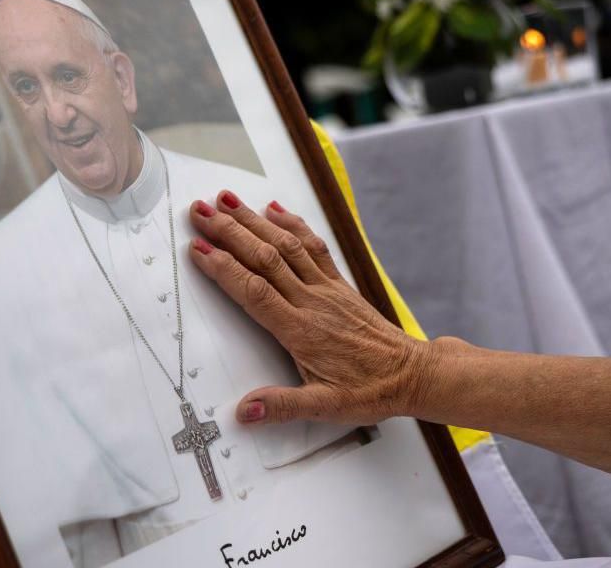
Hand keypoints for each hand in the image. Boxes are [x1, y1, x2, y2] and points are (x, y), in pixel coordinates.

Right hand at [188, 190, 434, 425]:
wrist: (412, 373)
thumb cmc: (370, 390)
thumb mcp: (326, 407)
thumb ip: (283, 406)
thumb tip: (245, 410)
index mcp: (302, 331)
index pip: (254, 291)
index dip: (224, 268)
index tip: (198, 249)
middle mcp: (312, 302)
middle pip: (264, 258)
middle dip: (230, 232)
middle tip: (200, 212)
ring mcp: (326, 288)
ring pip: (285, 245)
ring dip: (254, 220)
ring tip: (227, 201)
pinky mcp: (338, 284)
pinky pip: (312, 246)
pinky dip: (292, 223)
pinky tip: (275, 209)